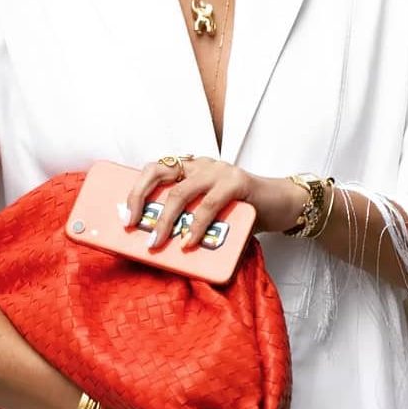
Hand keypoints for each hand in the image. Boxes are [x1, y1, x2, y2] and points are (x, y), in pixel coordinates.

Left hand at [121, 157, 309, 247]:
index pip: (154, 169)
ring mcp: (218, 170)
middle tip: (132, 227)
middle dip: (139, 200)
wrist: (283, 205)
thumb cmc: (242, 213)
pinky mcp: (237, 182)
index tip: (124, 216)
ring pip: (180, 193)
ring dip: (165, 221)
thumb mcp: (208, 215)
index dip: (135, 190)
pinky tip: (189, 242)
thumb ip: (186, 219)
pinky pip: (208, 205)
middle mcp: (201, 164)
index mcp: (190, 168)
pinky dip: (196, 226)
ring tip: (157, 243)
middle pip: (159, 172)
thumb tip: (155, 244)